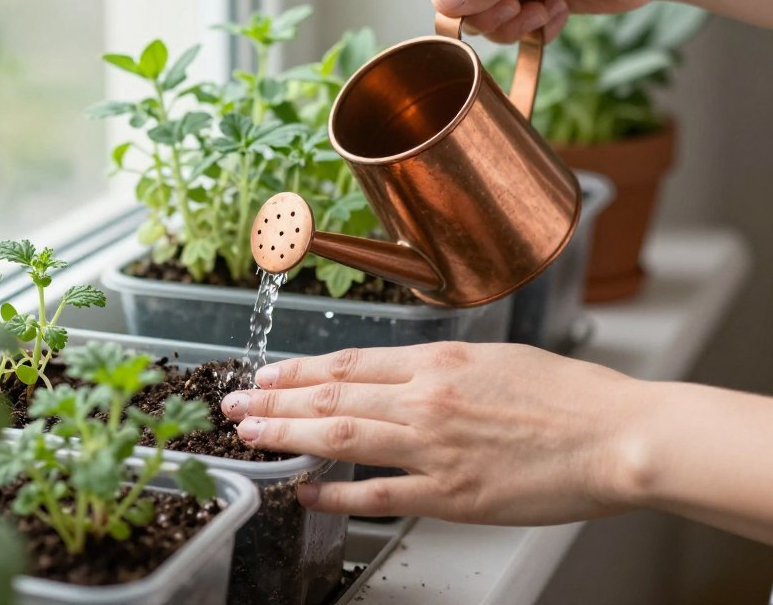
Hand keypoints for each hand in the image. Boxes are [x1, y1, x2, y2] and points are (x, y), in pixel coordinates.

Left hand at [221, 342, 648, 523]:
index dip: (298, 369)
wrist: (618, 435)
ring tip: (251, 436)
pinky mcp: (452, 495)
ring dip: (288, 436)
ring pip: (341, 439)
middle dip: (275, 400)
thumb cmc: (567, 395)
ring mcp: (435, 448)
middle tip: (236, 404)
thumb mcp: (495, 359)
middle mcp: (425, 398)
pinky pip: (379, 495)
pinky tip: (306, 491)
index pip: (347, 363)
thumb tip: (396, 376)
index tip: (267, 373)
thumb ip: (439, 368)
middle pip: (331, 397)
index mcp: (437, 360)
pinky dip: (335, 494)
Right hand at [420, 0, 670, 41]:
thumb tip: (441, 2)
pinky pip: (511, 29)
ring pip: (484, 22)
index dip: (457, 3)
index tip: (496, 5)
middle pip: (459, 5)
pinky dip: (534, 28)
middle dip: (492, 16)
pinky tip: (559, 10)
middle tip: (524, 7)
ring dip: (516, 25)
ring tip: (547, 8)